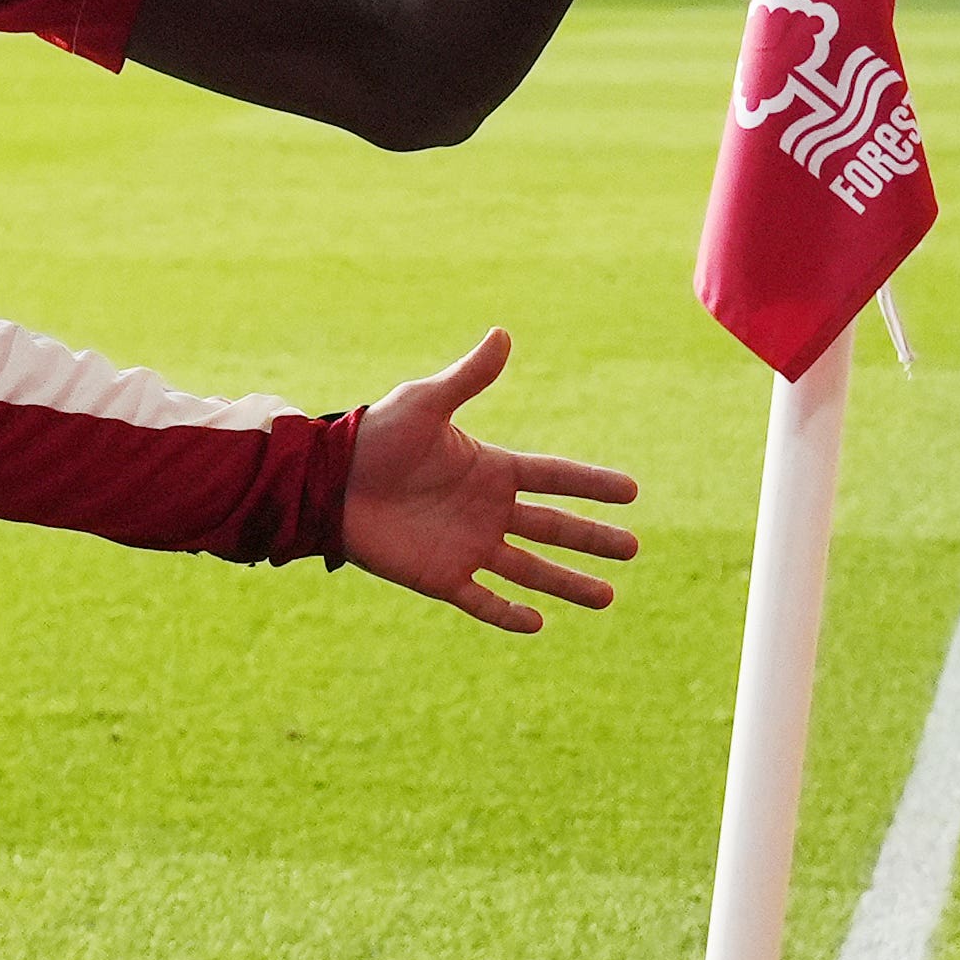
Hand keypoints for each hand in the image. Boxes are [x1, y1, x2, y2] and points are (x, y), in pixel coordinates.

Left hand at [341, 330, 637, 633]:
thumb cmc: (374, 437)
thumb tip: (502, 334)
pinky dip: (508, 614)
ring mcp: (466, 545)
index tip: (631, 492)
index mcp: (489, 468)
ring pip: (529, 569)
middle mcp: (486, 509)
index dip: (591, 484)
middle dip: (592, 539)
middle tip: (633, 549)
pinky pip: (482, 599)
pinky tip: (538, 625)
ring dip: (566, 584)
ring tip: (607, 598)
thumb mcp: (424, 404)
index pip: (553, 478)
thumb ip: (467, 377)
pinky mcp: (439, 575)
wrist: (326, 481)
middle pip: (552, 528)